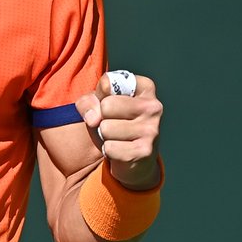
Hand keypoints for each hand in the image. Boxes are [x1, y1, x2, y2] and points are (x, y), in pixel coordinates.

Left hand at [74, 72, 162, 189]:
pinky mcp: (145, 151)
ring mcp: (152, 129)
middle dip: (102, 117)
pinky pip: (110, 148)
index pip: (108, 82)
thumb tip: (93, 119)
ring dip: (105, 136)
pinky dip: (109, 151)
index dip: (100, 95)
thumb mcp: (98, 105)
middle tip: (114, 123)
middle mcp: (153, 106)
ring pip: (106, 128)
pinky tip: (121, 150)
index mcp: (145, 87)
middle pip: (106, 105)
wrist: (134, 159)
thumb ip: (88, 102)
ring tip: (118, 137)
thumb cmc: (115, 123)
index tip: (110, 101)